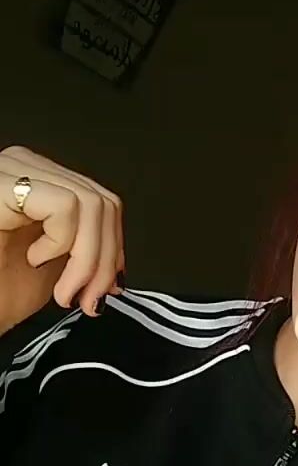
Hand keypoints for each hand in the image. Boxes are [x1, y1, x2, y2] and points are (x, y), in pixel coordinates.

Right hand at [0, 145, 123, 333]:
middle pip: (102, 202)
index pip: (103, 200)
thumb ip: (88, 251)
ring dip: (86, 261)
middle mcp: (24, 167)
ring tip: (63, 292)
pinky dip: (60, 242)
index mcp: (40, 182)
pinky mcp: (2, 186)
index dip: (114, 248)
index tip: (105, 288)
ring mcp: (12, 171)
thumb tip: (118, 265)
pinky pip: (63, 206)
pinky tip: (34, 260)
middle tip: (90, 298)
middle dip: (105, 261)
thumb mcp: (56, 266)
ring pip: (88, 203)